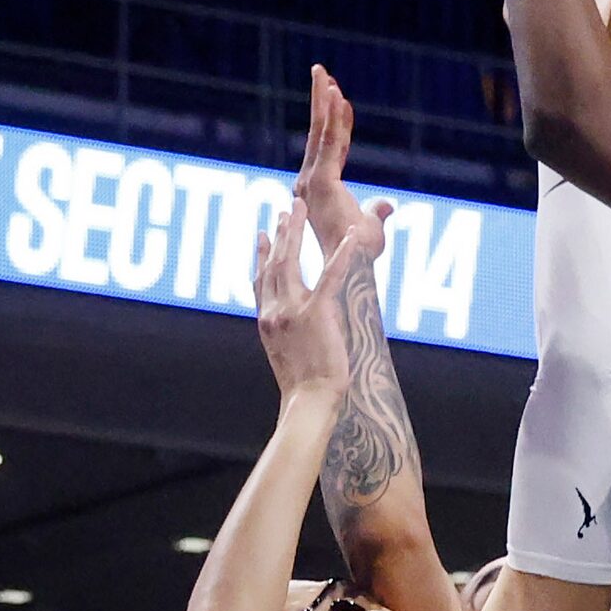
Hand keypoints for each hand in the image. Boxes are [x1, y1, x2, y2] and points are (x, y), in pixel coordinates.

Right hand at [254, 200, 357, 402]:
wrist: (308, 401)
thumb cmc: (303, 387)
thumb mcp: (285, 355)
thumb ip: (285, 333)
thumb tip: (292, 327)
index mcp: (266, 321)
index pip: (260, 279)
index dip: (261, 254)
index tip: (262, 234)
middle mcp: (273, 311)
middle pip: (274, 263)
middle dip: (280, 233)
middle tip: (286, 209)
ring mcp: (291, 310)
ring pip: (290, 261)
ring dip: (296, 231)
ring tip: (300, 208)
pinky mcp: (315, 314)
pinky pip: (330, 276)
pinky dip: (341, 254)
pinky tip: (350, 237)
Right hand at [294, 66, 391, 263]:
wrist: (349, 270)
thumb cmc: (357, 257)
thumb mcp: (371, 228)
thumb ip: (376, 213)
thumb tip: (387, 204)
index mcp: (320, 189)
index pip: (331, 147)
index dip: (337, 122)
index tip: (340, 97)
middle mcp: (310, 181)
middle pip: (319, 133)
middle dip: (320, 100)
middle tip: (320, 70)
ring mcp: (312, 181)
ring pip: (321, 133)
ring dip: (324, 101)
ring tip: (323, 73)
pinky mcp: (321, 182)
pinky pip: (331, 144)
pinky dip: (335, 120)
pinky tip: (339, 97)